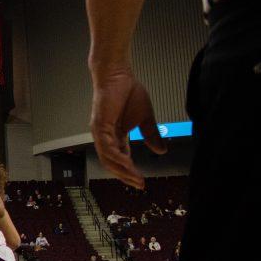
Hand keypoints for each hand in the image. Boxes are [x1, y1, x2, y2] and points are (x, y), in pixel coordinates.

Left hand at [89, 64, 165, 188]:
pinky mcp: (99, 126)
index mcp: (116, 136)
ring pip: (108, 159)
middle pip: (112, 164)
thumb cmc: (129, 92)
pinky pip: (107, 147)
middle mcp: (105, 137)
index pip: (121, 159)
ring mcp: (100, 132)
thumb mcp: (146, 118)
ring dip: (122, 170)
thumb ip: (152, 135)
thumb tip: (161, 151)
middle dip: (126, 176)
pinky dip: (116, 158)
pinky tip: (128, 164)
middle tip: (139, 185)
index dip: (130, 171)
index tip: (142, 182)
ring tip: (135, 178)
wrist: (119, 75)